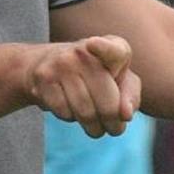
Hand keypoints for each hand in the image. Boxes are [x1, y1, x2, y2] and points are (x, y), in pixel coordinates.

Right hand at [25, 35, 141, 137]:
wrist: (49, 63)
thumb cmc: (96, 76)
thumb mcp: (120, 81)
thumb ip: (130, 96)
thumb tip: (126, 114)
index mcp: (112, 45)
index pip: (111, 49)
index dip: (103, 47)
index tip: (93, 44)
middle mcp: (84, 51)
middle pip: (107, 104)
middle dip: (113, 124)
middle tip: (114, 129)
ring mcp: (61, 63)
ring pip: (85, 113)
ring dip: (93, 127)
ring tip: (94, 124)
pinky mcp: (43, 77)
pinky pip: (64, 113)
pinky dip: (71, 118)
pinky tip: (71, 107)